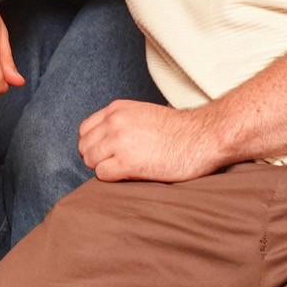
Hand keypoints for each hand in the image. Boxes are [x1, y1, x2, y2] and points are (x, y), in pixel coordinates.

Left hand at [79, 100, 226, 183]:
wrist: (201, 137)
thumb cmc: (177, 130)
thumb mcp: (142, 113)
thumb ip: (120, 122)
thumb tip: (103, 140)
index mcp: (117, 109)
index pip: (85, 129)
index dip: (92, 143)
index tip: (104, 152)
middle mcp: (115, 122)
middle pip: (85, 146)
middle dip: (95, 157)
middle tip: (112, 164)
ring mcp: (120, 142)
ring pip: (90, 160)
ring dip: (102, 167)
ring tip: (121, 170)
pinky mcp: (128, 163)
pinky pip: (102, 174)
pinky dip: (111, 178)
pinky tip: (128, 175)